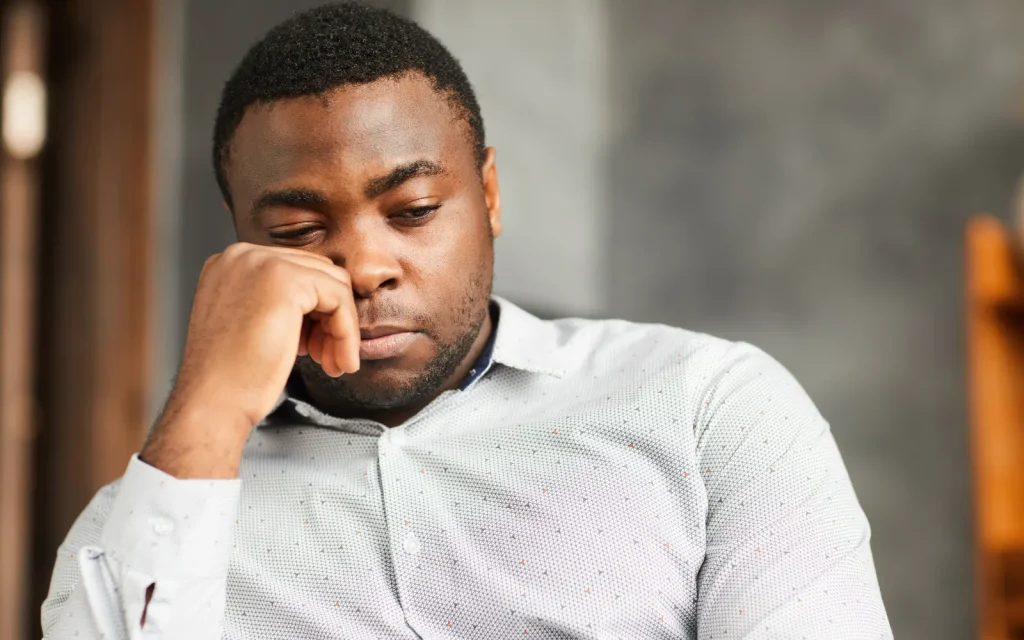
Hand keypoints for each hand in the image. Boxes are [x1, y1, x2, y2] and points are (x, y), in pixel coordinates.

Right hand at [140, 243, 359, 477]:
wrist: (214, 401)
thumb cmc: (231, 377)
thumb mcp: (252, 324)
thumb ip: (278, 303)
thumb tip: (322, 303)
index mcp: (231, 264)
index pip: (295, 273)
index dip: (313, 313)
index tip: (313, 348)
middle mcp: (243, 255)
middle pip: (316, 274)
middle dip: (329, 319)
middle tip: (327, 357)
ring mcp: (262, 262)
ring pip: (333, 284)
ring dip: (341, 328)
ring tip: (334, 363)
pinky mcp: (285, 280)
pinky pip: (339, 298)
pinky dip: (346, 332)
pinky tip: (340, 361)